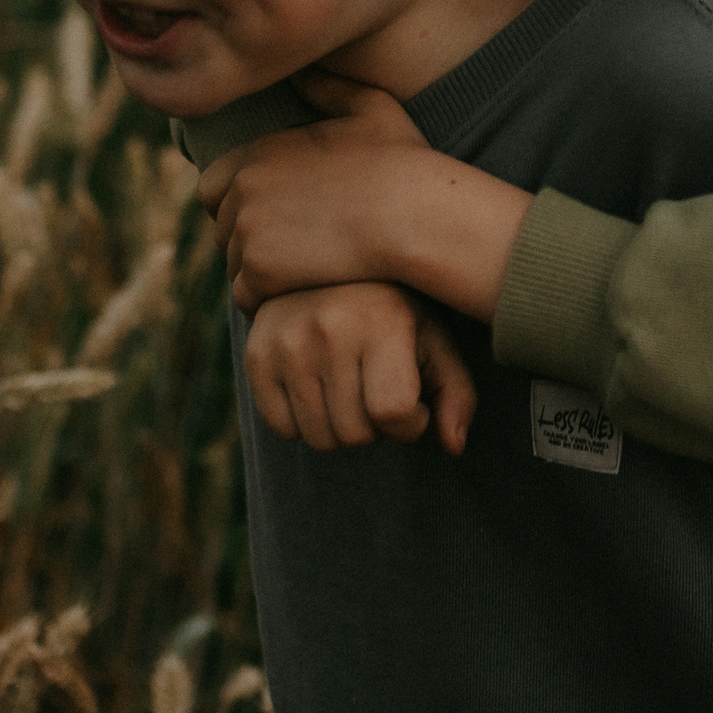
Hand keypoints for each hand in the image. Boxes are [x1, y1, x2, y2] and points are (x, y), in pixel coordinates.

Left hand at [195, 73, 430, 311]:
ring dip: (262, 272)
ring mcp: (246, 233)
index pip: (214, 186)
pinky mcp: (259, 274)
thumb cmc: (403, 163)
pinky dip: (270, 299)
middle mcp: (242, 189)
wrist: (415, 215)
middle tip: (299, 248)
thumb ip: (330, 88)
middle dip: (250, 240)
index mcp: (258, 152)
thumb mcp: (371, 109)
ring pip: (234, 264)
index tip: (281, 215)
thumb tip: (301, 70)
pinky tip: (307, 289)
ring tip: (309, 269)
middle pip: (222, 229)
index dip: (241, 204)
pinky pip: (246, 296)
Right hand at [240, 282, 476, 453]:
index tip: (414, 405)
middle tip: (378, 393)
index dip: (410, 424)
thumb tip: (453, 447)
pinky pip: (282, 429)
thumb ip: (456, 394)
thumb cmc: (395, 311)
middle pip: (355, 434)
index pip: (393, 412)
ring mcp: (286, 343)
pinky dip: (305, 423)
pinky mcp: (256, 355)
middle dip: (376, 428)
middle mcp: (329, 330)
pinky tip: (320, 389)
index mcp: (381, 322)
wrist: (329, 265)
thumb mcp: (435, 341)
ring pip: (318, 438)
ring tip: (352, 390)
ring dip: (342, 428)